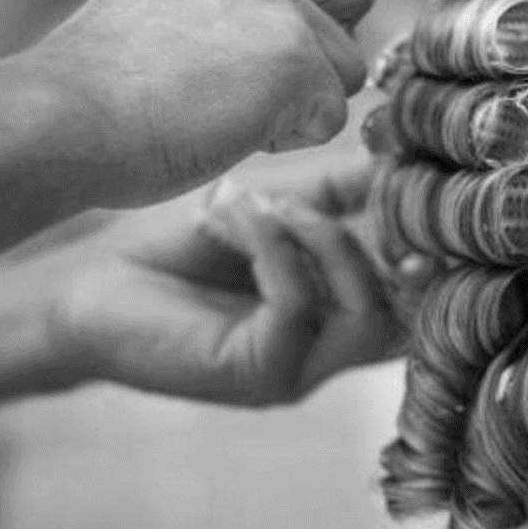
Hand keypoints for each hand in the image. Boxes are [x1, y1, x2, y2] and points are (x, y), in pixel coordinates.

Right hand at [19, 0, 376, 207]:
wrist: (63, 119)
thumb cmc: (101, 85)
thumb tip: (298, 31)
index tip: (262, 39)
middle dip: (328, 41)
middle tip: (262, 79)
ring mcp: (281, 2)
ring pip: (349, 64)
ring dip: (305, 99)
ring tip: (228, 110)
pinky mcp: (298, 62)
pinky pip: (333, 116)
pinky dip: (293, 139)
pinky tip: (231, 132)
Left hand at [47, 158, 403, 405]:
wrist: (93, 283)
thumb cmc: (184, 245)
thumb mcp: (278, 205)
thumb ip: (341, 190)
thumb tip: (406, 153)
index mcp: (349, 305)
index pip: (428, 285)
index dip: (434, 232)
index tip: (414, 170)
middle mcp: (336, 346)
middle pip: (418, 311)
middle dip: (402, 240)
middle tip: (373, 184)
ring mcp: (303, 366)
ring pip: (370, 315)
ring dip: (330, 239)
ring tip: (278, 201)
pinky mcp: (259, 375)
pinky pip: (299, 308)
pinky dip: (277, 249)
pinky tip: (243, 216)